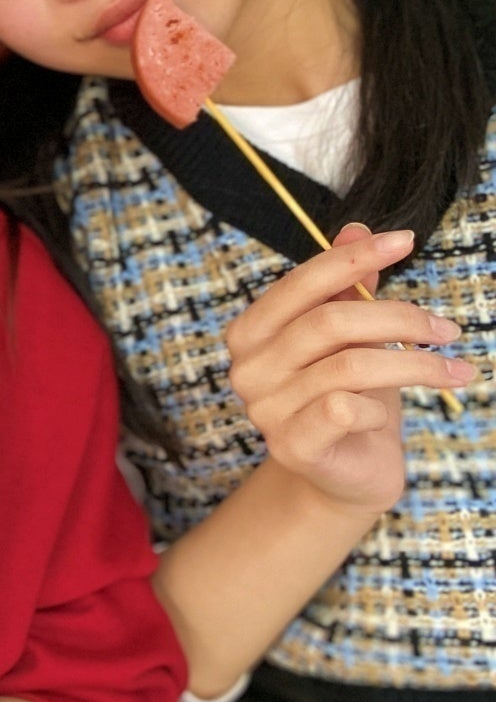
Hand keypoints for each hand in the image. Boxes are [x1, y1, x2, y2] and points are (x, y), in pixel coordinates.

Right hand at [224, 222, 473, 514]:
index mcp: (252, 332)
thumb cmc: (347, 397)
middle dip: (400, 318)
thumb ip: (347, 286)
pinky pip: (345, 407)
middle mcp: (247, 367)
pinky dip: (380, 406)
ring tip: (454, 369)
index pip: (302, 282)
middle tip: (448, 328)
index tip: (406, 241)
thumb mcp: (352, 338)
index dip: (353, 259)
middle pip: (331, 322)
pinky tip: (391, 414)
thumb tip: (357, 229)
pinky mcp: (290, 446)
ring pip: (351, 366)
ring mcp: (264, 409)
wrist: (344, 473)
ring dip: (415, 363)